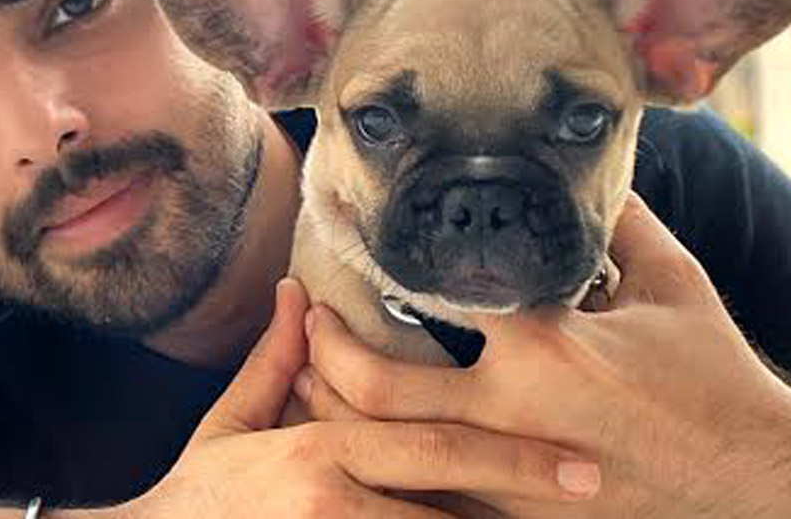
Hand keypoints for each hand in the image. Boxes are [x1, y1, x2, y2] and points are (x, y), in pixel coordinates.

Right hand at [127, 278, 602, 518]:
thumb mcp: (230, 424)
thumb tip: (295, 293)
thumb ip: (272, 361)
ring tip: (562, 518)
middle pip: (450, 496)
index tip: (572, 450)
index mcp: (319, 454)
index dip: (508, 451)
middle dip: (522, 486)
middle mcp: (335, 502)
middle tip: (593, 486)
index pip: (432, 446)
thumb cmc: (198, 497)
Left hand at [300, 192, 790, 517]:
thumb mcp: (675, 288)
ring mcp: (509, 478)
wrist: (758, 481)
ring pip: (386, 453)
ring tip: (307, 381)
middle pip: (377, 386)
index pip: (439, 294)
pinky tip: (366, 448)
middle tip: (307, 323)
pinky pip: (426, 498)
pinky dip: (387, 470)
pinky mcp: (519, 518)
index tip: (353, 238)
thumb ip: (626, 227)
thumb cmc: (716, 382)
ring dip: (336, 417)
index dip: (384, 262)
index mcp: (544, 346)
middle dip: (323, 353)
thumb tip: (602, 182)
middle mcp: (512, 414)